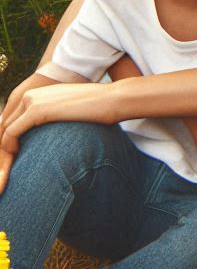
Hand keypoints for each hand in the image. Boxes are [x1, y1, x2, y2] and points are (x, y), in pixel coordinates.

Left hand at [0, 82, 117, 170]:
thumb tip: (45, 138)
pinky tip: (12, 165)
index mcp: (36, 95)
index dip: (6, 143)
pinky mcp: (36, 110)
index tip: (10, 162)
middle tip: (3, 172)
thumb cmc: (98, 109)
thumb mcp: (68, 113)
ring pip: (3, 131)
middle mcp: (29, 95)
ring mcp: (32, 101)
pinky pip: (10, 134)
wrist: (113, 99)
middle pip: (3, 126)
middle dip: (2, 149)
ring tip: (5, 173)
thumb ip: (52, 120)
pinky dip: (7, 152)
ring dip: (2, 154)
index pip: (10, 121)